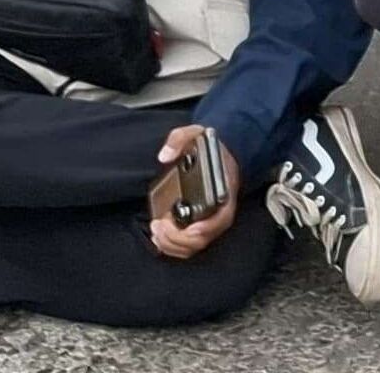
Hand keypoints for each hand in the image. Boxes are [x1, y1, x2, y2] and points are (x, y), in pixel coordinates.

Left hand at [148, 126, 241, 260]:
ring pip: (193, 246)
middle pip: (201, 239)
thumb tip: (165, 156)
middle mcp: (219, 211)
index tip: (183, 226)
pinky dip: (172, 246)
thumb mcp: (196, 133)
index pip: (219, 220)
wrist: (223, 152)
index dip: (201, 228)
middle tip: (158, 225)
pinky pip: (188, 245)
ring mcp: (210, 220)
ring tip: (156, 230)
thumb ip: (179, 139)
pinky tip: (159, 238)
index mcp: (224, 192)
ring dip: (172, 244)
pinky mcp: (200, 224)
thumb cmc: (212, 147)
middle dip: (176, 238)